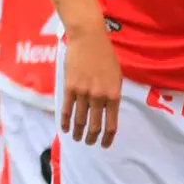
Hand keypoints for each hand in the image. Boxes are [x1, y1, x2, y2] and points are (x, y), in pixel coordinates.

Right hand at [61, 27, 121, 147]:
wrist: (88, 39)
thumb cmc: (106, 56)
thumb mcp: (117, 76)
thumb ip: (113, 94)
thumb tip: (109, 110)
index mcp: (114, 94)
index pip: (112, 123)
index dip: (108, 137)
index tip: (105, 144)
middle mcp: (99, 97)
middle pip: (95, 125)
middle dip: (93, 138)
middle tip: (91, 143)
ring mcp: (83, 93)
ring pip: (80, 120)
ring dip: (79, 133)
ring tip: (78, 139)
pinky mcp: (69, 88)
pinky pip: (66, 110)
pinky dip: (65, 122)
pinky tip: (66, 129)